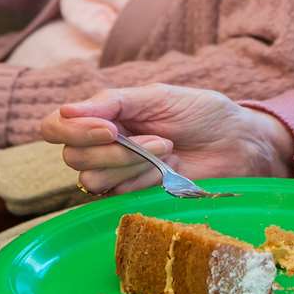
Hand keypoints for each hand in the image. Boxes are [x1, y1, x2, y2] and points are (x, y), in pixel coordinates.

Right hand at [42, 84, 293, 194]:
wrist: (238, 142)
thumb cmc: (201, 112)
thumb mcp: (157, 97)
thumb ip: (112, 103)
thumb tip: (66, 110)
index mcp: (103, 114)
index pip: (55, 126)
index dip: (72, 130)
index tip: (109, 127)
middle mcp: (102, 144)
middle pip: (72, 156)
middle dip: (111, 150)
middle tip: (154, 137)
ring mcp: (116, 172)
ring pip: (90, 179)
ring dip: (129, 164)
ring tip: (166, 149)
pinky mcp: (134, 195)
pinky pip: (115, 195)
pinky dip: (140, 180)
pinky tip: (166, 169)